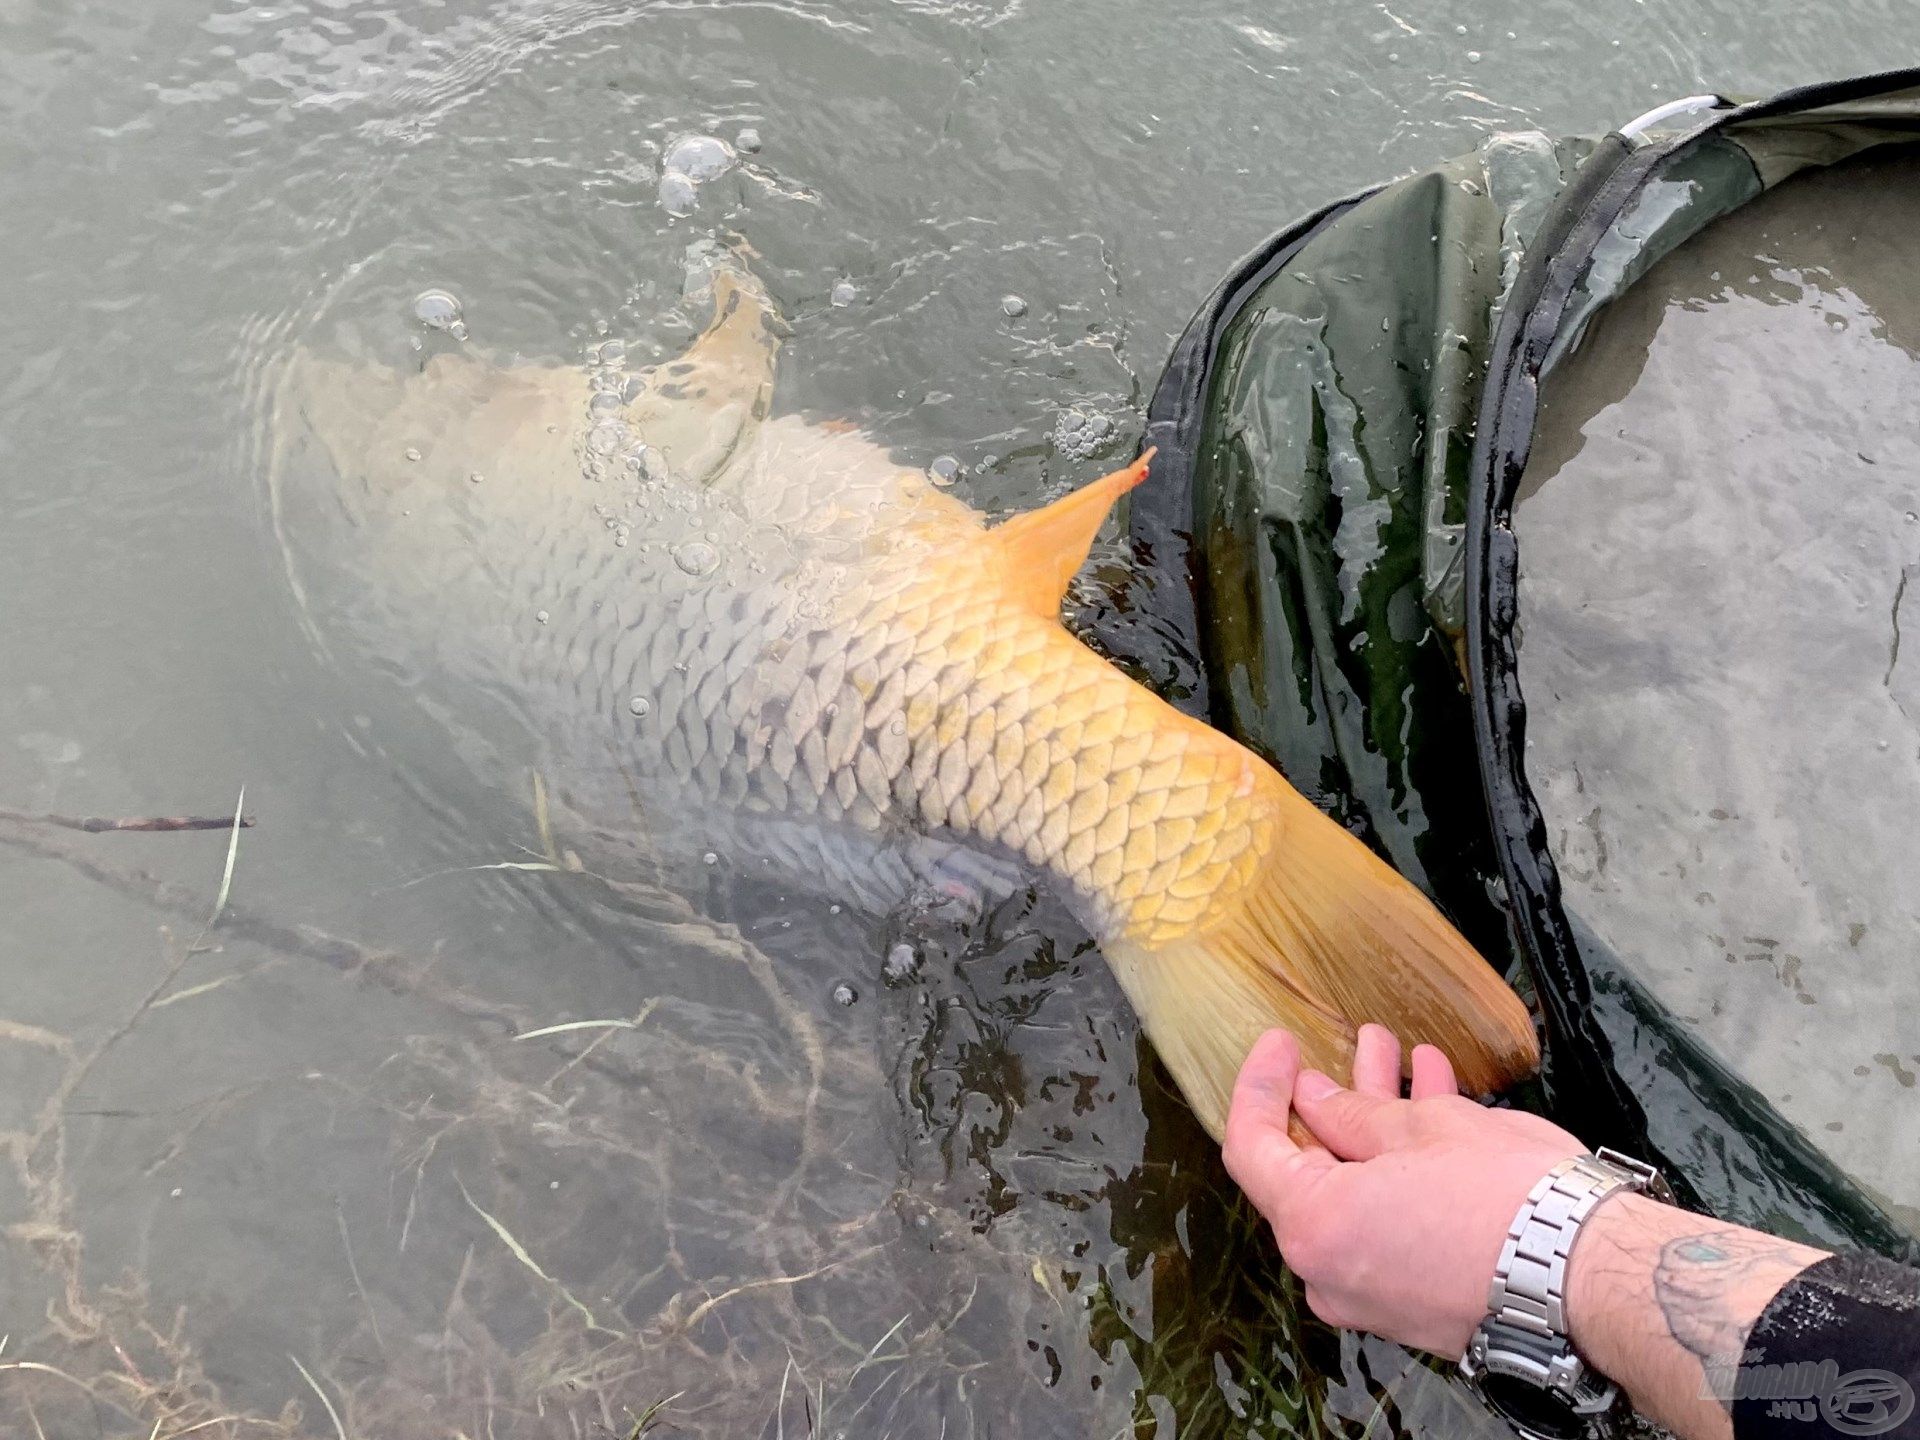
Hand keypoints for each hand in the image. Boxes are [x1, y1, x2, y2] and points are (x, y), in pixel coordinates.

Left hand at [1222, 1023, 1585, 1356]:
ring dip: (1379, 1122)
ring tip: (1400, 1055)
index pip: (1252, 1148)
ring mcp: (1374, 1293)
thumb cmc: (1504, 1199)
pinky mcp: (1418, 1298)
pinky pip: (1391, 1221)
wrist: (1589, 1279)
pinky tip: (1435, 1103)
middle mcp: (1330, 1273)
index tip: (1281, 1044)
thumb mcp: (1421, 1130)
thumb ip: (1351, 1114)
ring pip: (1358, 1189)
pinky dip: (1404, 1166)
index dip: (1260, 1087)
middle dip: (1336, 1098)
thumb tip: (1315, 1101)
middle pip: (1310, 1170)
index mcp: (1312, 1227)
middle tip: (1356, 1043)